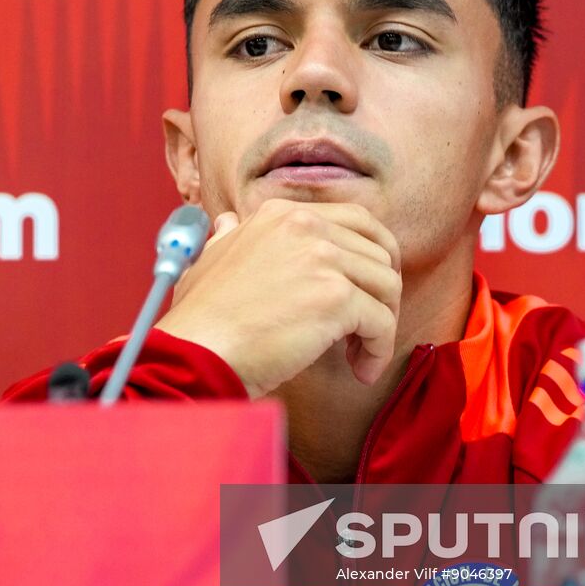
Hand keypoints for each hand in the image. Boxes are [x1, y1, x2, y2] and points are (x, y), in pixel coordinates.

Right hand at [156, 198, 401, 396]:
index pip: (357, 221)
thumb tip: (229, 222)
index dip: (375, 256)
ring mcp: (321, 258)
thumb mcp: (209, 260)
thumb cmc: (200, 318)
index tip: (370, 289)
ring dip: (381, 325)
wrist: (196, 351)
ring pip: (388, 286)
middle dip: (381, 294)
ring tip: (359, 354)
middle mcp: (304, 225)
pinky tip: (361, 370)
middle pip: (379, 254)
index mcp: (280, 214)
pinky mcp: (335, 297)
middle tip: (366, 328)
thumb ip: (229, 238)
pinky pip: (382, 323)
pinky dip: (379, 351)